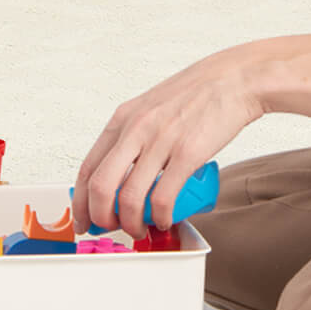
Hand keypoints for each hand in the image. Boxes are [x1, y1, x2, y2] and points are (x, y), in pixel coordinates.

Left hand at [71, 46, 263, 240]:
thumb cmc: (192, 97)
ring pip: (130, 198)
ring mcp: (160, 142)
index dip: (80, 201)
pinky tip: (165, 219)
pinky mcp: (188, 154)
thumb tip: (118, 175)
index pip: (87, 168)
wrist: (231, 80)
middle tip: (111, 228)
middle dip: (101, 218)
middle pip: (101, 186)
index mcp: (122, 120)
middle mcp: (136, 129)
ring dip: (132, 223)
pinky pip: (164, 198)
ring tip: (141, 228)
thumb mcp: (148, 111)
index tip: (83, 219)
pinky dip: (160, 217)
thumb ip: (131, 139)